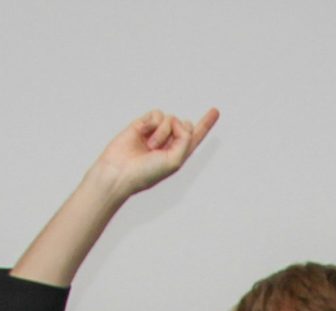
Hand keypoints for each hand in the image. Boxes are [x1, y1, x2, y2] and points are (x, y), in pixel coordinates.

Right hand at [89, 107, 218, 201]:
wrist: (119, 172)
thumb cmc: (146, 173)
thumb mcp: (175, 161)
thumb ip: (186, 139)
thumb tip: (179, 120)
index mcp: (178, 153)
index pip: (195, 137)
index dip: (205, 124)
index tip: (215, 111)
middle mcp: (169, 142)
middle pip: (184, 125)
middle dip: (179, 131)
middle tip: (162, 147)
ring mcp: (155, 132)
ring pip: (170, 118)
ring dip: (162, 133)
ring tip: (150, 147)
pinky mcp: (142, 124)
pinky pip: (156, 114)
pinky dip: (151, 124)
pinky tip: (142, 134)